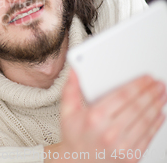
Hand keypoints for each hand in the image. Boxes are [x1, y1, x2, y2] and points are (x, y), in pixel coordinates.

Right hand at [50, 70, 166, 162]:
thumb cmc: (74, 136)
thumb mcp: (67, 112)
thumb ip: (71, 89)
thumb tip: (73, 71)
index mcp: (95, 118)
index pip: (122, 96)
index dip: (137, 85)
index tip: (146, 78)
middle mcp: (109, 132)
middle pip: (137, 107)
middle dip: (150, 93)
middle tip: (157, 84)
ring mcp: (122, 146)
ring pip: (145, 121)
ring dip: (156, 105)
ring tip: (161, 95)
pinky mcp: (131, 156)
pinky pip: (148, 137)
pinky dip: (156, 124)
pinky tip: (159, 114)